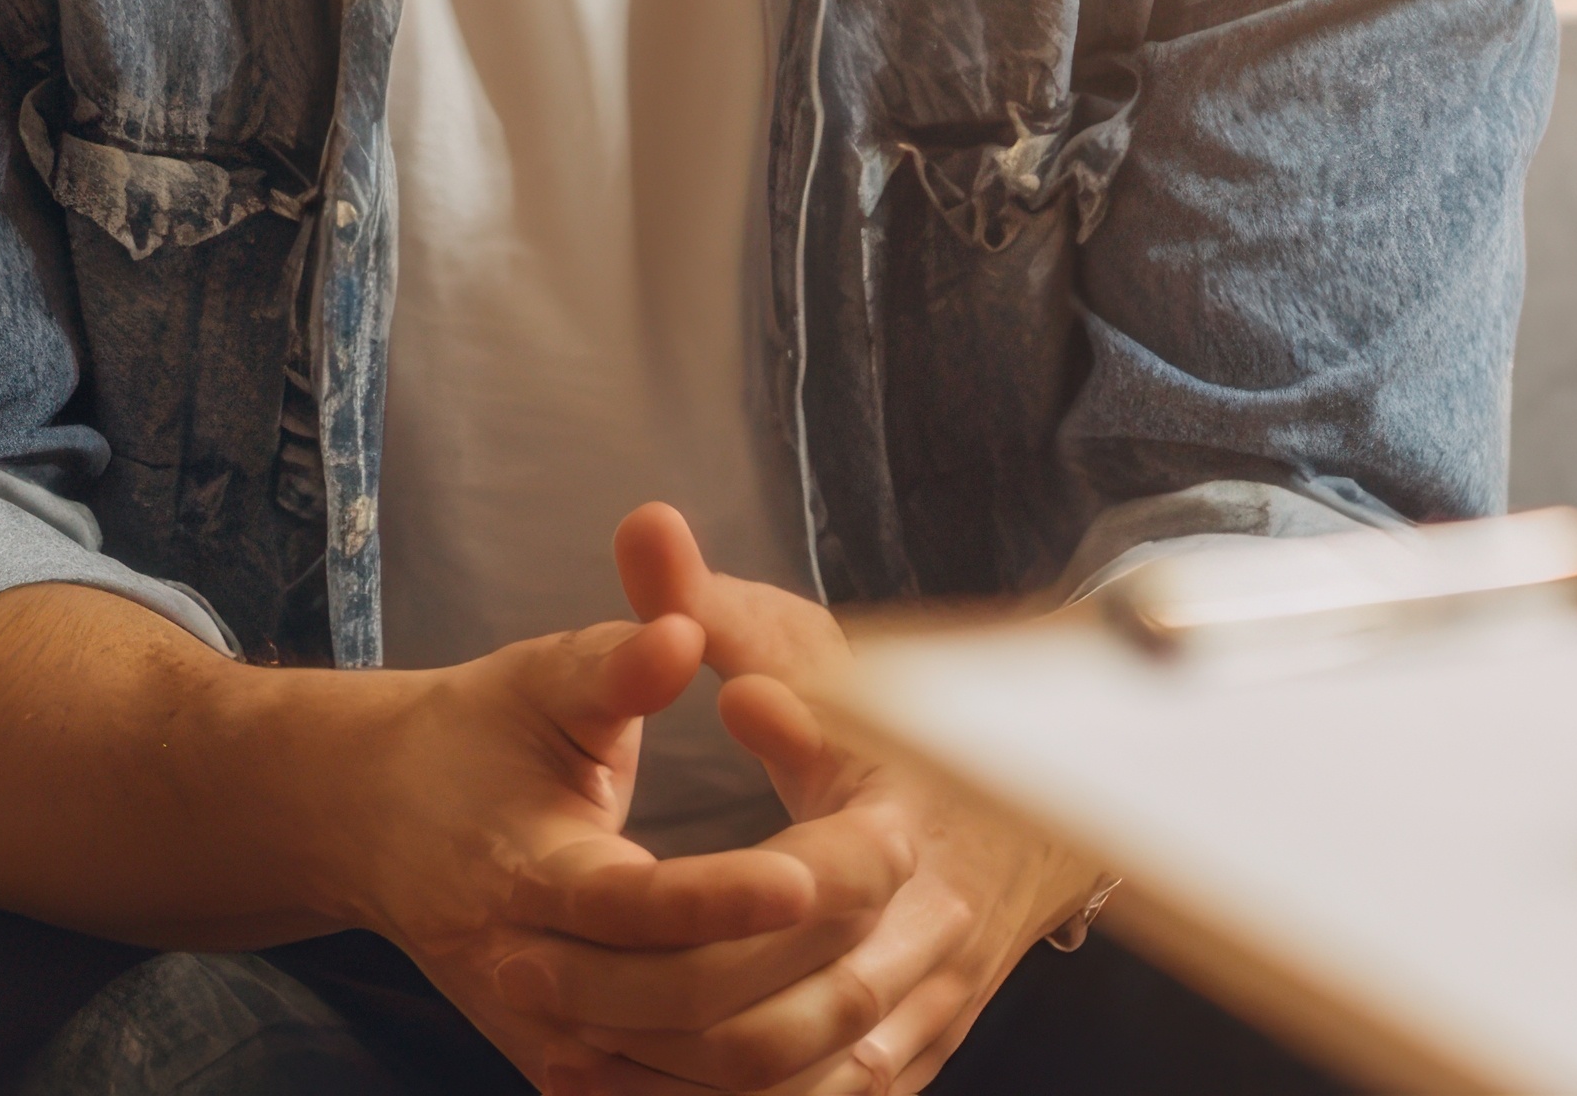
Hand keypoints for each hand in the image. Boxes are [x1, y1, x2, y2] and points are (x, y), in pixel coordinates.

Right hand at [314, 600, 886, 1095]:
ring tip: (906, 940)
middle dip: (800, 953)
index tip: (814, 870)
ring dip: (809, 1018)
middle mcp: (528, 974)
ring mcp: (551, 1038)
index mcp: (519, 872)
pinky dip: (773, 1073)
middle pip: (680, 1003)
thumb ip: (613, 665)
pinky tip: (854, 1019)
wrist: (376, 825)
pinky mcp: (576, 1069)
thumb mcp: (537, 680)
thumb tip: (682, 633)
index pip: (630, 907)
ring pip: (698, 1072)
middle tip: (899, 872)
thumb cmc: (473, 737)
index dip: (723, 898)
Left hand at [478, 502, 1102, 1094]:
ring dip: (672, 1080)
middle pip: (785, 1013)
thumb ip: (716, 606)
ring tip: (563, 1044)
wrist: (1048, 802)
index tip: (581, 900)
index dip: (698, 909)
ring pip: (793, 1080)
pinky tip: (626, 1087)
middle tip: (528, 976)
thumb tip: (644, 536)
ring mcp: (925, 1009)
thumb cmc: (909, 724)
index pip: (807, 889)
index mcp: (906, 826)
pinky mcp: (910, 1058)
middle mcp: (928, 933)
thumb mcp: (818, 651)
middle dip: (647, 1011)